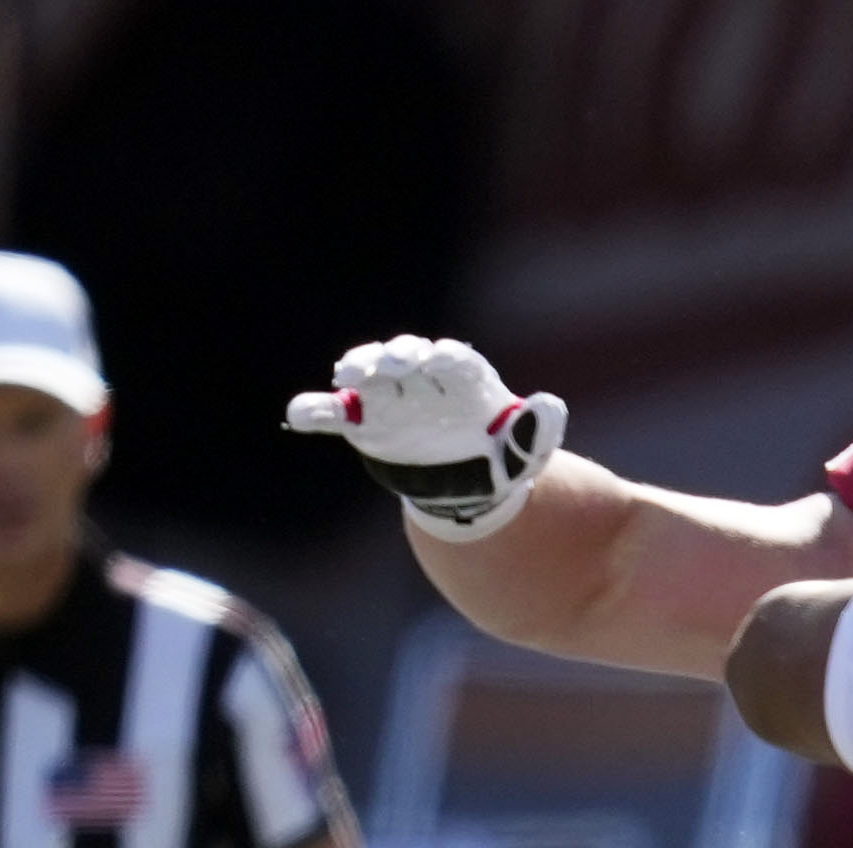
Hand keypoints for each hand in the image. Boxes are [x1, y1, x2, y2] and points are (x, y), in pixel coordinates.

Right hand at [288, 337, 565, 540]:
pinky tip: (300, 413)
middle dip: (398, 356)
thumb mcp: (526, 449)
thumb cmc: (500, 456)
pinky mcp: (365, 421)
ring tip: (349, 375)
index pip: (453, 360)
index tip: (438, 363)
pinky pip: (335, 413)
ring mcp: (390, 397)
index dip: (445, 359)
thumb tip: (552, 404)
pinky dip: (316, 410)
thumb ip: (537, 429)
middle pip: (406, 357)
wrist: (469, 485)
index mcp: (464, 379)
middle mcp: (423, 379)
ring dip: (358, 368)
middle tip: (392, 364)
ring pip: (369, 374)